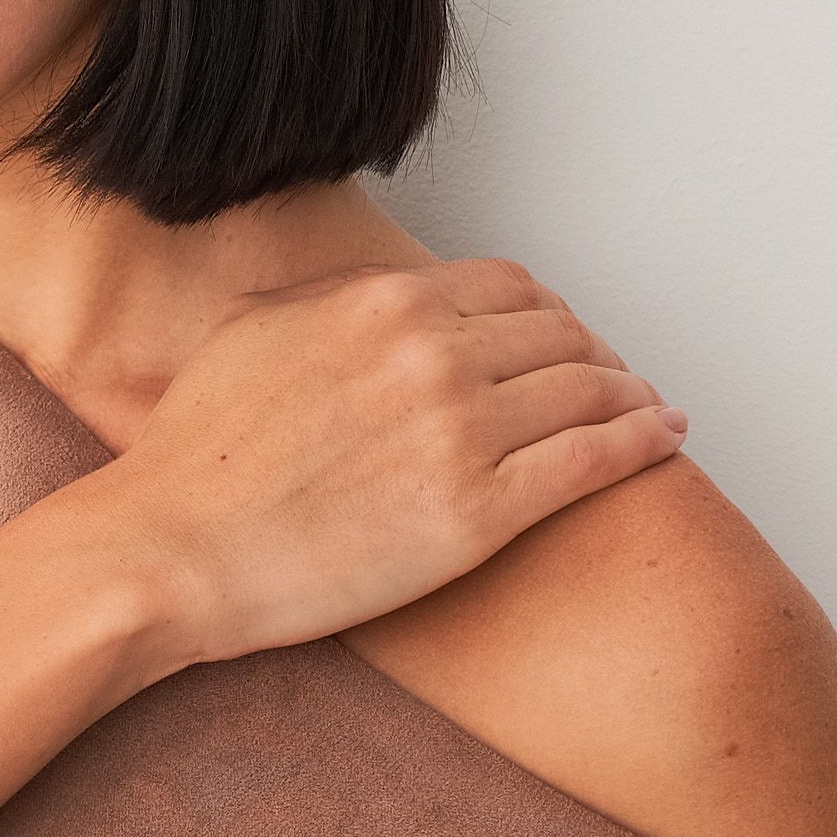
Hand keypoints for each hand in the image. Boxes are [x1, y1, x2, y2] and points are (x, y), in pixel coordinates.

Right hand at [85, 258, 685, 674]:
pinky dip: (643, 441)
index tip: (560, 337)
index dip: (547, 313)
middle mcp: (435, 352)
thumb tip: (364, 290)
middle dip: (596, 353)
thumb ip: (326, 300)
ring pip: (589, 389)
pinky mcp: (481, 512)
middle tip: (612, 379)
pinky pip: (593, 459)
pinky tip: (665, 437)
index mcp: (384, 301)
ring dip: (632, 393)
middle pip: (559, 333)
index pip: (508, 287)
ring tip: (650, 408)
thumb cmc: (194, 457)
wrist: (171, 549)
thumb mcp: (250, 332)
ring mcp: (464, 431)